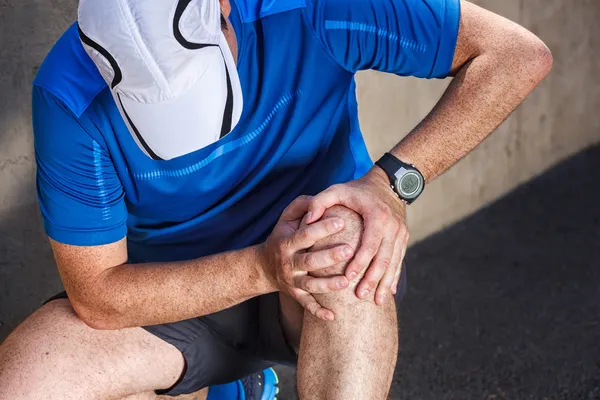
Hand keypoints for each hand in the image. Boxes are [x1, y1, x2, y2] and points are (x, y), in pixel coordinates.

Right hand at [262, 195, 354, 320]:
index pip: (305, 234)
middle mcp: (288, 262)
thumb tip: (320, 199)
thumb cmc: (283, 235)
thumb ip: (302, 205)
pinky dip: (318, 312)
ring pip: (309, 285)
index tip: (342, 221)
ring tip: (346, 281)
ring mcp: (291, 281)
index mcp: (286, 242)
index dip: (322, 228)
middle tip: (350, 249)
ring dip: (327, 285)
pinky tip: (333, 316)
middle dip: (329, 256)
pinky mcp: (295, 294)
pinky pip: (306, 305)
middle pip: (309, 261)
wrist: (264, 266)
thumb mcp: (286, 217)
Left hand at [305, 167, 408, 304]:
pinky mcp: (404, 237)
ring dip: (385, 283)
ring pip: (394, 263)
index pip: (368, 244)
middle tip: (361, 296)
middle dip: (373, 279)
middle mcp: (393, 226)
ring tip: (376, 302)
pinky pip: (400, 260)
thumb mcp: (337, 190)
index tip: (348, 277)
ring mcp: (401, 233)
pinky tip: (388, 292)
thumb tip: (307, 221)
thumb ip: (319, 202)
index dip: (359, 262)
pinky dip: (394, 277)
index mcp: (377, 216)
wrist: (388, 183)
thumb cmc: (358, 189)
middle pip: (384, 258)